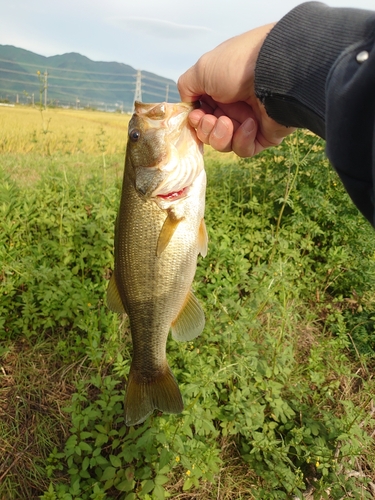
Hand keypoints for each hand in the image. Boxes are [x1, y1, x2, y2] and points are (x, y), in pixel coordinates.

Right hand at [178, 24, 294, 156]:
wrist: (275, 73)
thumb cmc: (238, 65)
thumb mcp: (202, 69)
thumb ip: (187, 87)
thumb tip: (188, 105)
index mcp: (219, 89)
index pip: (200, 115)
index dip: (195, 120)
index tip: (197, 115)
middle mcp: (233, 106)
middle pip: (209, 133)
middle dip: (206, 130)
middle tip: (212, 120)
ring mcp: (249, 122)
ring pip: (224, 144)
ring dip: (221, 136)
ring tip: (228, 123)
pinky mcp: (264, 136)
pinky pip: (244, 149)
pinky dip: (242, 139)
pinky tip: (250, 123)